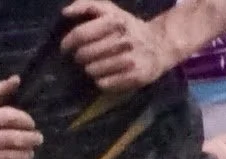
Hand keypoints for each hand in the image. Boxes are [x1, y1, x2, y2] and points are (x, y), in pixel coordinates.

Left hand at [60, 0, 179, 91]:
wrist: (159, 44)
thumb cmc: (128, 27)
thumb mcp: (111, 10)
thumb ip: (87, 5)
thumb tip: (65, 12)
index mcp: (115, 21)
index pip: (81, 34)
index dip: (68, 43)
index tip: (66, 48)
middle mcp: (123, 40)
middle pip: (84, 55)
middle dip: (79, 57)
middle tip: (83, 57)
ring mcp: (129, 60)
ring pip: (92, 71)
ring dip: (90, 69)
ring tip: (96, 65)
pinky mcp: (134, 77)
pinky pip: (104, 84)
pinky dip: (100, 81)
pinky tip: (106, 75)